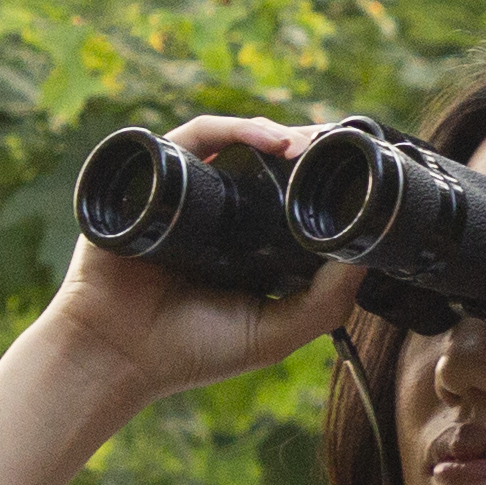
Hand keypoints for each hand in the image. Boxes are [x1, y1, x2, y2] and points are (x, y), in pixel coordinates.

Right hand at [38, 114, 366, 408]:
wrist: (116, 356)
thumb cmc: (189, 351)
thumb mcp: (275, 333)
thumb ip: (325, 303)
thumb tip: (369, 253)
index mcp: (246, 241)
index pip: (286, 192)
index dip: (319, 176)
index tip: (355, 169)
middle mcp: (214, 210)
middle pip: (262, 159)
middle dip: (303, 146)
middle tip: (337, 146)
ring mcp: (181, 192)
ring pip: (231, 141)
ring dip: (273, 132)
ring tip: (305, 144)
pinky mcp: (150, 179)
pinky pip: (190, 137)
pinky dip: (230, 128)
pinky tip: (265, 139)